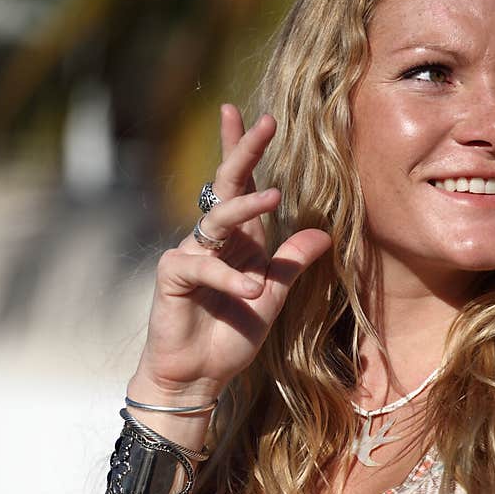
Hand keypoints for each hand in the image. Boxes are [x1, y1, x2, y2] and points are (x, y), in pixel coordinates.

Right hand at [129, 104, 331, 403]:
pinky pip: (202, 265)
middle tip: (265, 122)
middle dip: (244, 152)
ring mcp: (189, 255)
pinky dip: (228, 277)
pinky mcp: (172, 275)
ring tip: (276, 196)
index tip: (258, 117)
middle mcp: (212, 240)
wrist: (198, 376)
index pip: (242, 188)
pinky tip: (249, 291)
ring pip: (217, 218)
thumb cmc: (230, 336)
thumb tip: (322, 232)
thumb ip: (290, 264)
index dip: (247, 153)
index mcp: (237, 241)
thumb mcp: (271, 298)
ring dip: (246, 206)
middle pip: (226, 186)